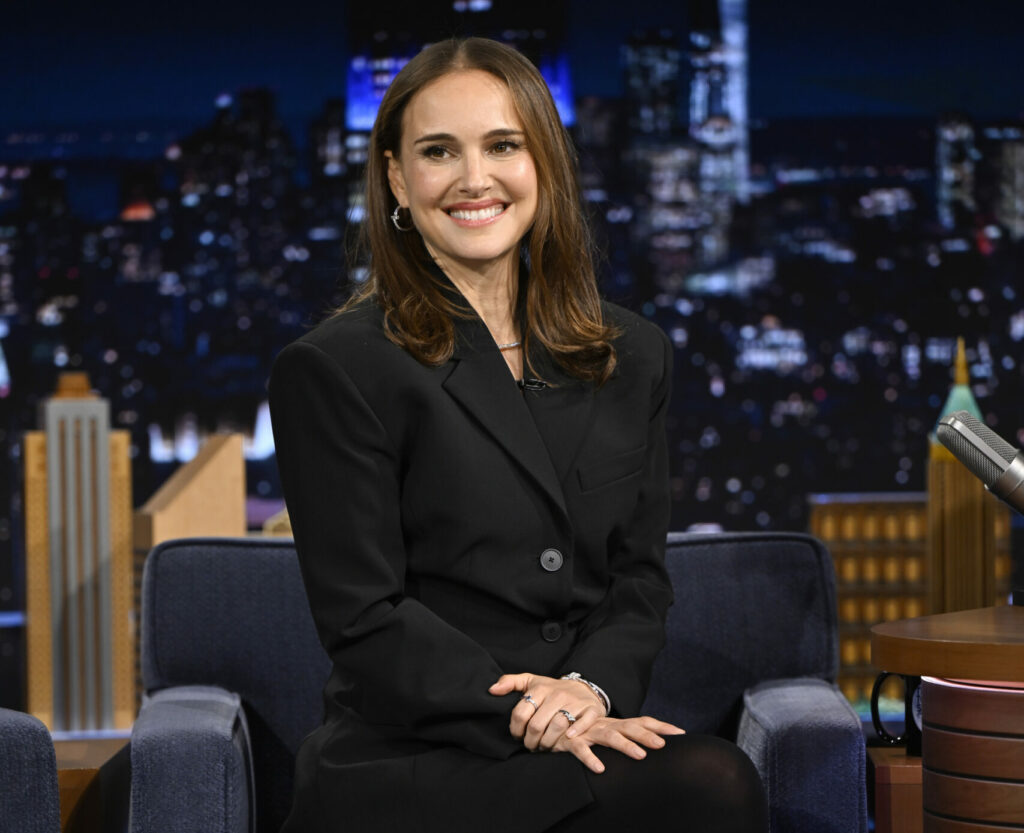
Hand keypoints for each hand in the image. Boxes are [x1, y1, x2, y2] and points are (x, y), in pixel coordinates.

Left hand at [489, 673, 605, 751]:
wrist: (583, 688)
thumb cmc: (552, 689)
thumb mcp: (531, 681)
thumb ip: (510, 682)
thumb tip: (491, 690)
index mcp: (540, 688)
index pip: (521, 712)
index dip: (516, 729)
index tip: (518, 736)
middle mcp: (557, 694)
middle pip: (537, 724)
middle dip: (531, 741)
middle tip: (531, 746)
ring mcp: (574, 701)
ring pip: (558, 726)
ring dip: (548, 743)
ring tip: (544, 747)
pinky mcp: (590, 709)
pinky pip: (582, 723)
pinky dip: (575, 733)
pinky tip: (567, 739)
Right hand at [553, 716, 685, 773]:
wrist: (550, 719)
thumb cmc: (583, 731)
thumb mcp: (606, 731)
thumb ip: (624, 735)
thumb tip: (650, 744)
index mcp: (615, 723)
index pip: (642, 721)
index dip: (660, 726)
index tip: (680, 733)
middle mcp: (605, 725)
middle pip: (630, 727)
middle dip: (647, 736)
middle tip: (663, 745)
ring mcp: (589, 732)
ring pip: (609, 737)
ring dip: (625, 745)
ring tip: (640, 755)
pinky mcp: (572, 741)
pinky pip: (581, 750)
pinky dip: (590, 759)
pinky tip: (600, 769)